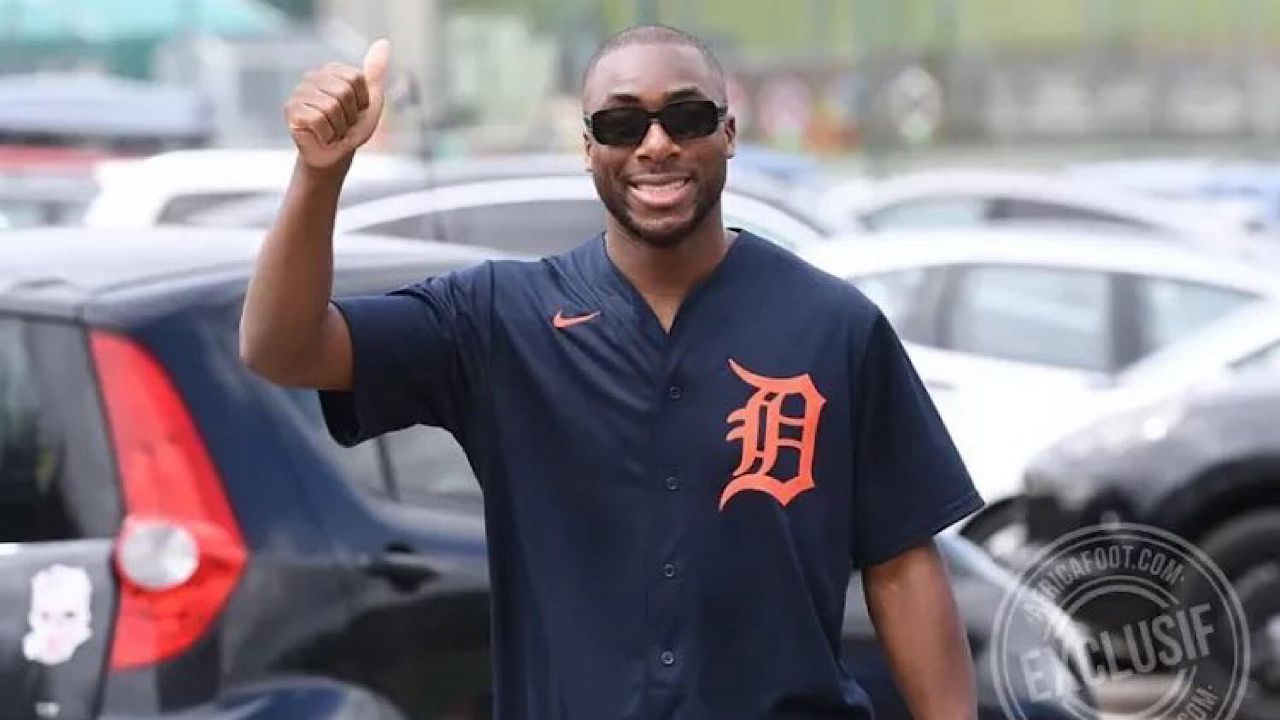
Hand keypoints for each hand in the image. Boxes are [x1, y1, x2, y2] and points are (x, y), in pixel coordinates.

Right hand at [284, 39, 390, 169]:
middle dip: (350, 116)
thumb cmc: (352, 128)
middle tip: (343, 124)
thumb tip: (384, 43)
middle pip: (344, 91)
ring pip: (331, 106)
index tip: (355, 111)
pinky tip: (321, 136)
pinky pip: (317, 119)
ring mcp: (299, 92)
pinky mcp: (290, 110)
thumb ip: (376, 72)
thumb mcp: (371, 100)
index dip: (362, 101)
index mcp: (332, 71)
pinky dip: (327, 134)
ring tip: (333, 130)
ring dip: (339, 127)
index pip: (356, 78)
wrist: (336, 155)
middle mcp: (312, 77)